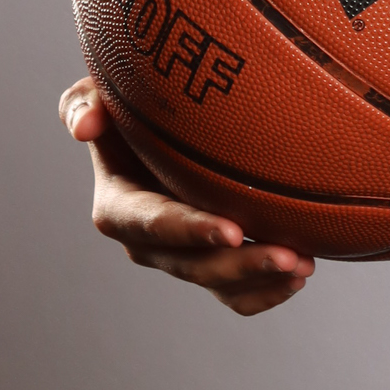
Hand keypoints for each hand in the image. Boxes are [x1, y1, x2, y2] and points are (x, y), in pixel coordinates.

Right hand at [59, 76, 314, 315]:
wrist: (170, 124)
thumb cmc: (136, 102)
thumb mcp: (101, 94)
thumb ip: (84, 102)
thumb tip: (85, 127)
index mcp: (120, 206)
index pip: (152, 224)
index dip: (190, 230)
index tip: (232, 230)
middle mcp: (149, 241)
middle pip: (192, 264)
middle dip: (240, 264)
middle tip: (288, 254)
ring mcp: (182, 256)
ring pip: (219, 284)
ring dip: (261, 280)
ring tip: (305, 265)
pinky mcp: (210, 264)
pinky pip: (236, 295)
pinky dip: (267, 292)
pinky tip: (300, 276)